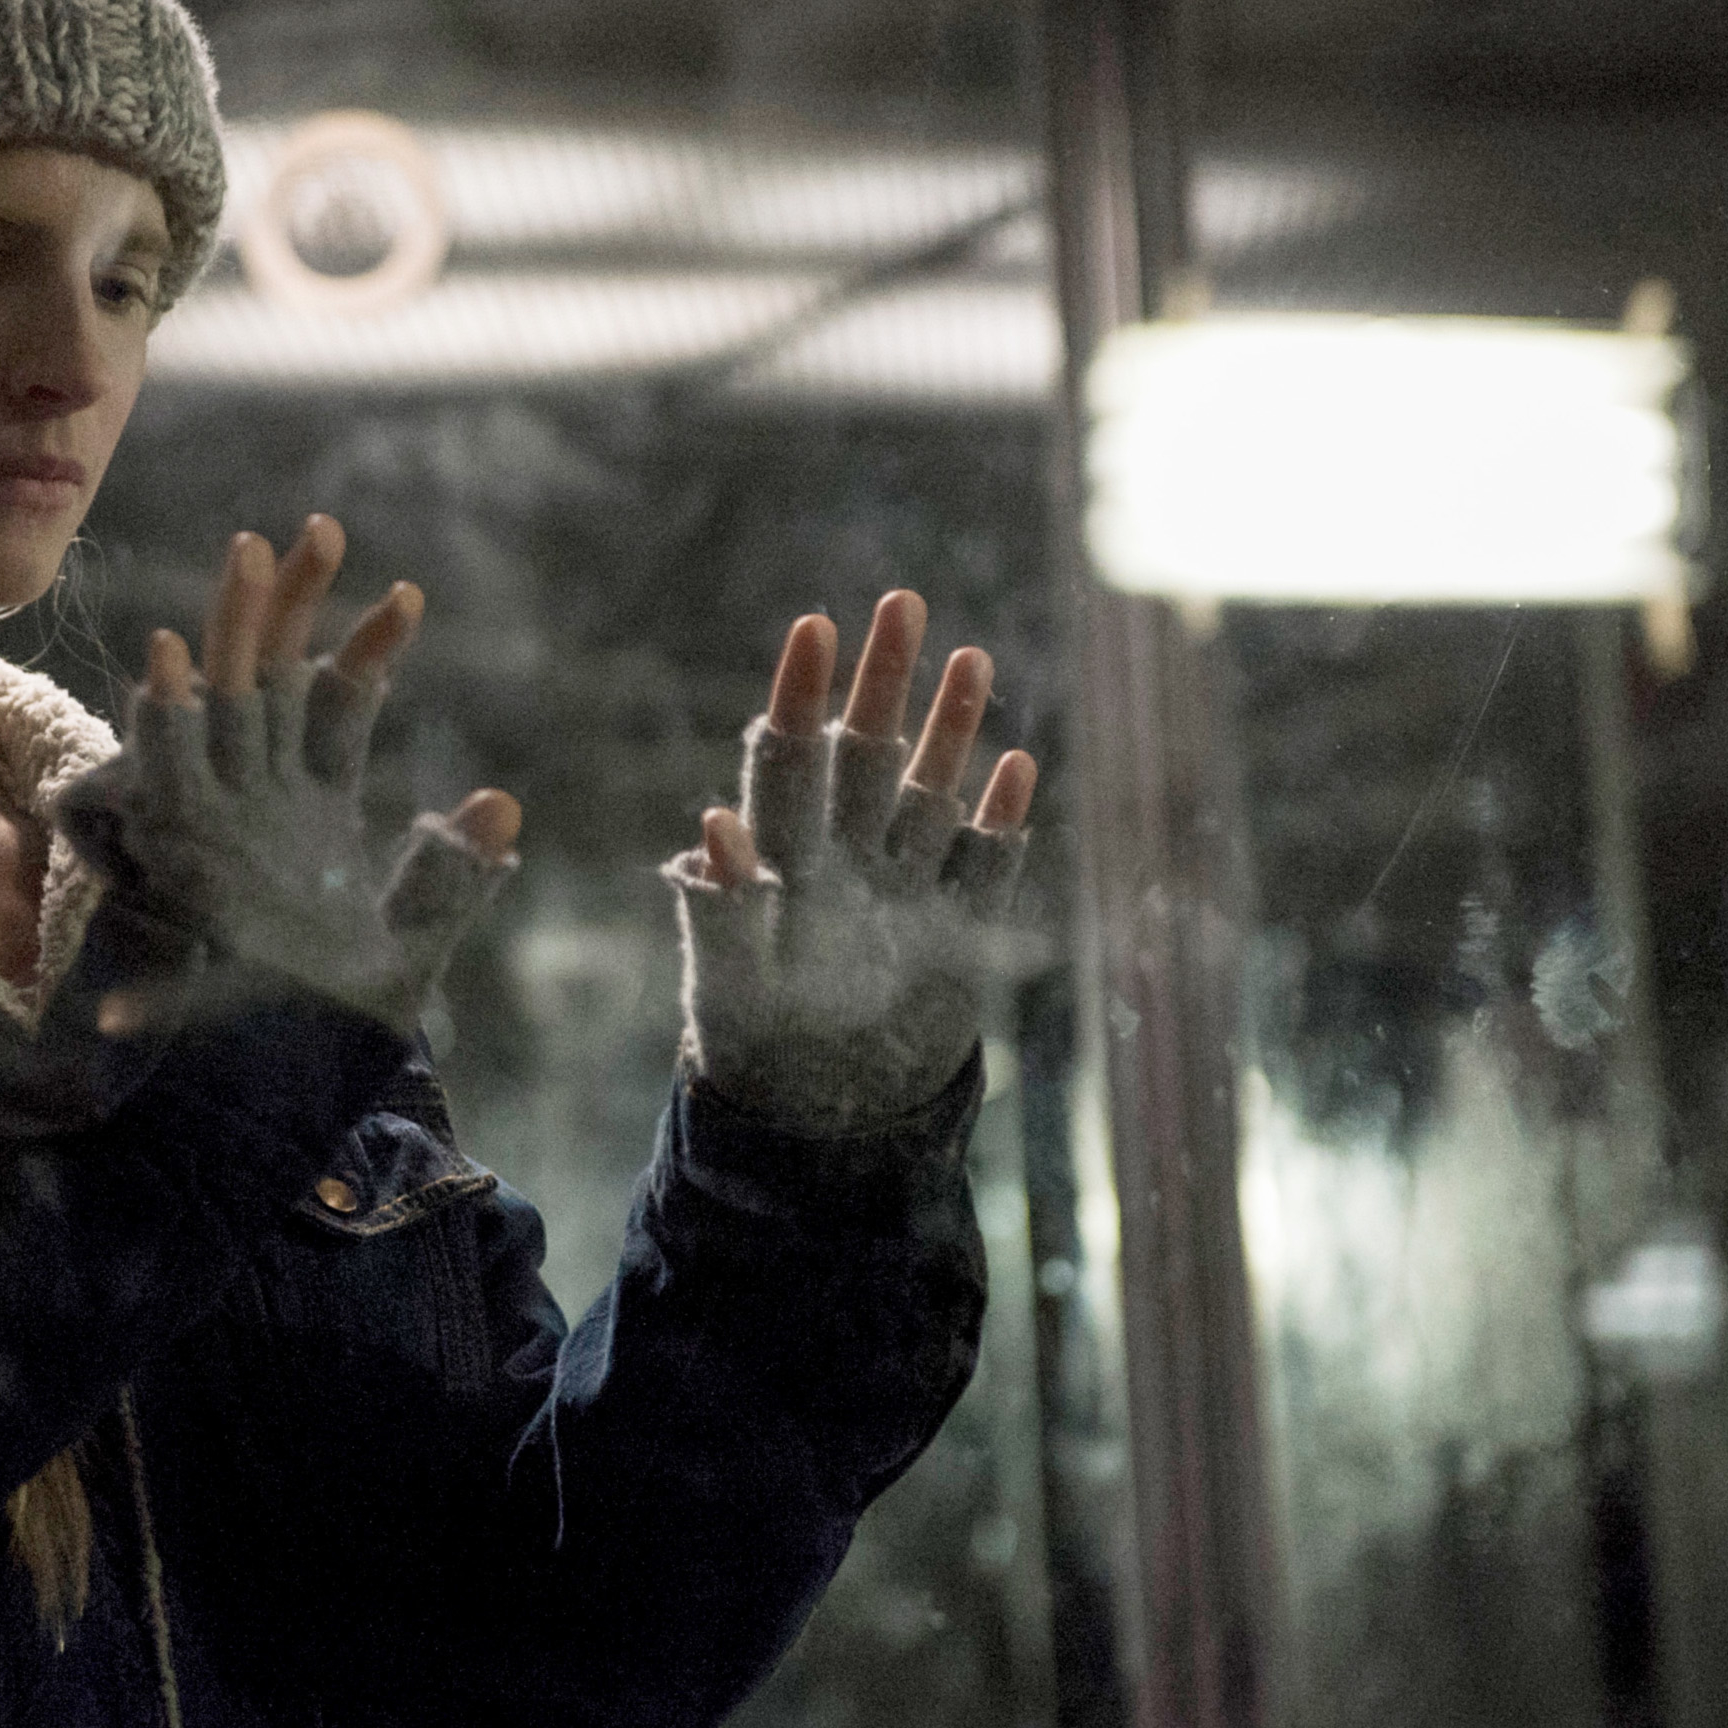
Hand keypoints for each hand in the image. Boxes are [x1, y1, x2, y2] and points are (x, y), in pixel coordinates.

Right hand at [55, 515, 520, 1031]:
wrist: (264, 1092)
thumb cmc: (328, 1025)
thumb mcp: (409, 946)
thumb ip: (451, 877)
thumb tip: (504, 806)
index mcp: (311, 812)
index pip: (340, 709)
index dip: (369, 650)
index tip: (408, 596)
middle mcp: (259, 800)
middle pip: (276, 678)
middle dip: (296, 604)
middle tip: (323, 526)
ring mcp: (217, 818)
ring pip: (222, 702)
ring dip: (232, 629)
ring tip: (251, 549)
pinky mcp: (177, 851)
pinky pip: (165, 769)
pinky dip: (163, 714)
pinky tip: (168, 655)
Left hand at [669, 591, 1038, 1128]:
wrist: (816, 1126)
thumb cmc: (751, 1049)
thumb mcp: (727, 984)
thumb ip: (722, 912)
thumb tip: (709, 830)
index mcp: (782, 861)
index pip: (787, 758)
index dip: (799, 693)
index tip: (814, 625)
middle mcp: (843, 860)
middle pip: (867, 755)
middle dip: (885, 682)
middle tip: (903, 600)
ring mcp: (901, 892)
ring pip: (929, 794)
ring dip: (951, 730)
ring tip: (970, 656)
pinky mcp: (953, 936)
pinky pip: (982, 867)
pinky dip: (1001, 822)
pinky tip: (1017, 766)